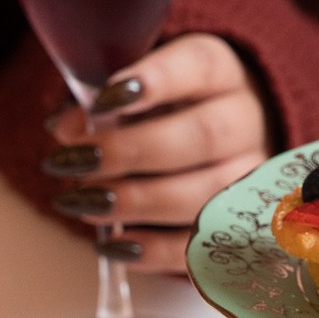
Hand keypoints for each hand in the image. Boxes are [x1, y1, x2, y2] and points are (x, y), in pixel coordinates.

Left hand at [44, 33, 268, 272]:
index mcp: (220, 71)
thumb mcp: (134, 89)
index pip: (199, 66)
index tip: (105, 97)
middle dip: (131, 151)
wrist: (219, 140)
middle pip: (203, 136)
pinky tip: (114, 245)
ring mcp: (250, 176)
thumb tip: (68, 130)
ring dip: (137, 202)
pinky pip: (204, 245)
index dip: (156, 80)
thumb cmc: (165, 108)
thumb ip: (102, 102)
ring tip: (83, 202)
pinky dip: (155, 251)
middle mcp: (246, 120)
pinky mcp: (240, 226)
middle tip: (75, 161)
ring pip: (207, 194)